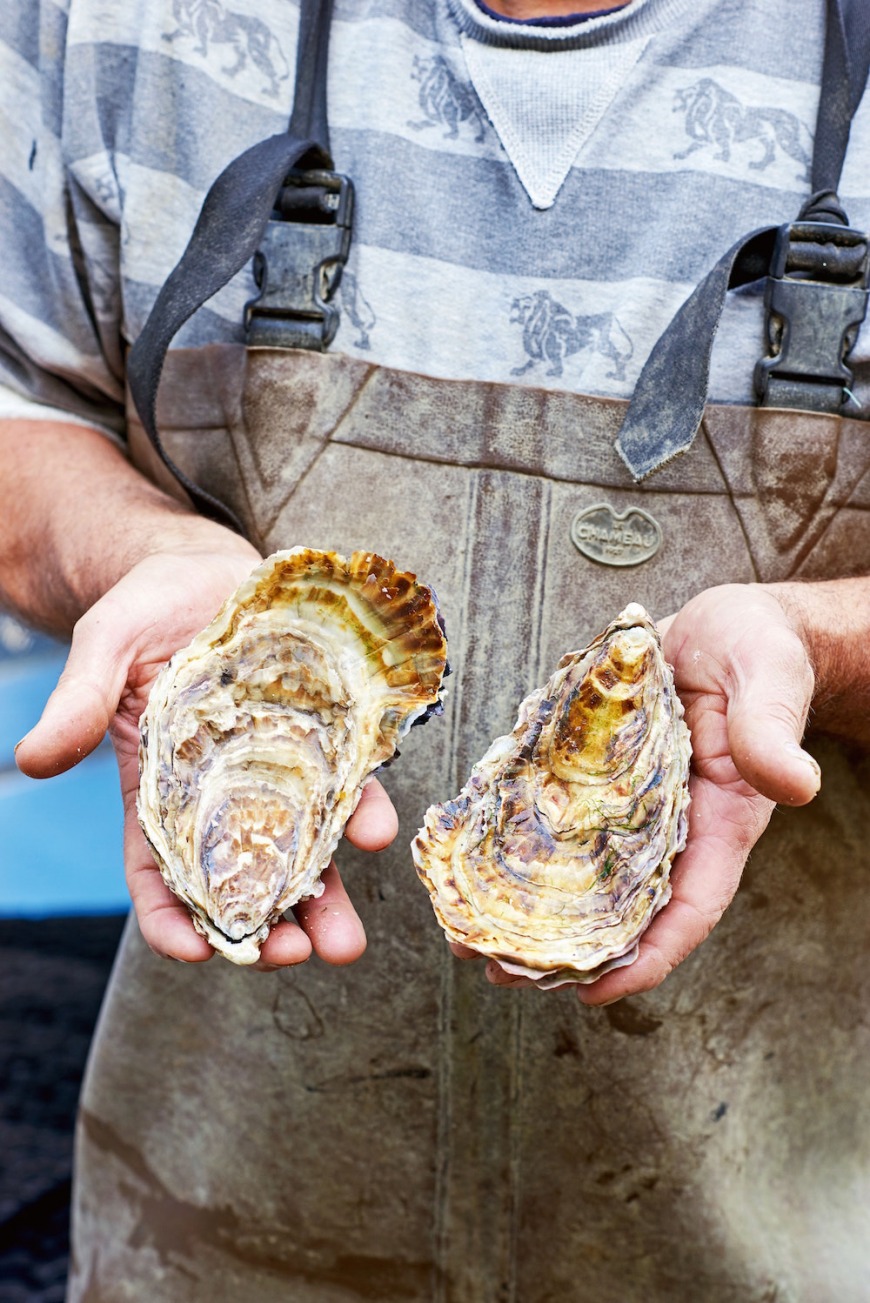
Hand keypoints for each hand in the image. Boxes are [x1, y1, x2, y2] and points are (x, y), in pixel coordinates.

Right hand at [14, 536, 397, 969]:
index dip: (173, 919)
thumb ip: (80, 700)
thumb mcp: (105, 645)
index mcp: (159, 789)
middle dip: (270, 926)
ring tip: (345, 940)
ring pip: (304, 847)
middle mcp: (224, 792)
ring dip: (325, 895)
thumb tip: (32, 761)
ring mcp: (279, 767)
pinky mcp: (324, 735)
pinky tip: (375, 833)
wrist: (210, 567)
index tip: (198, 953)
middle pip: (246, 877)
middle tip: (298, 956)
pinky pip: (345, 781)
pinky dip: (358, 811)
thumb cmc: (146, 607)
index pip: (160, 872)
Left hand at [469, 584, 820, 1002]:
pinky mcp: (596, 771)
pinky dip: (521, 842)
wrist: (727, 622)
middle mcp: (670, 823)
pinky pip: (557, 815)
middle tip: (500, 968)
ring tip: (471, 931)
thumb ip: (771, 732)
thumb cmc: (760, 653)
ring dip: (533, 905)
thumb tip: (796, 784)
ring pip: (582, 869)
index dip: (645, 957)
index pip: (687, 907)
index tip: (593, 992)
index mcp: (720, 819)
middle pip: (621, 905)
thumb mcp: (769, 683)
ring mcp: (629, 801)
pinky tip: (477, 859)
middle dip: (566, 947)